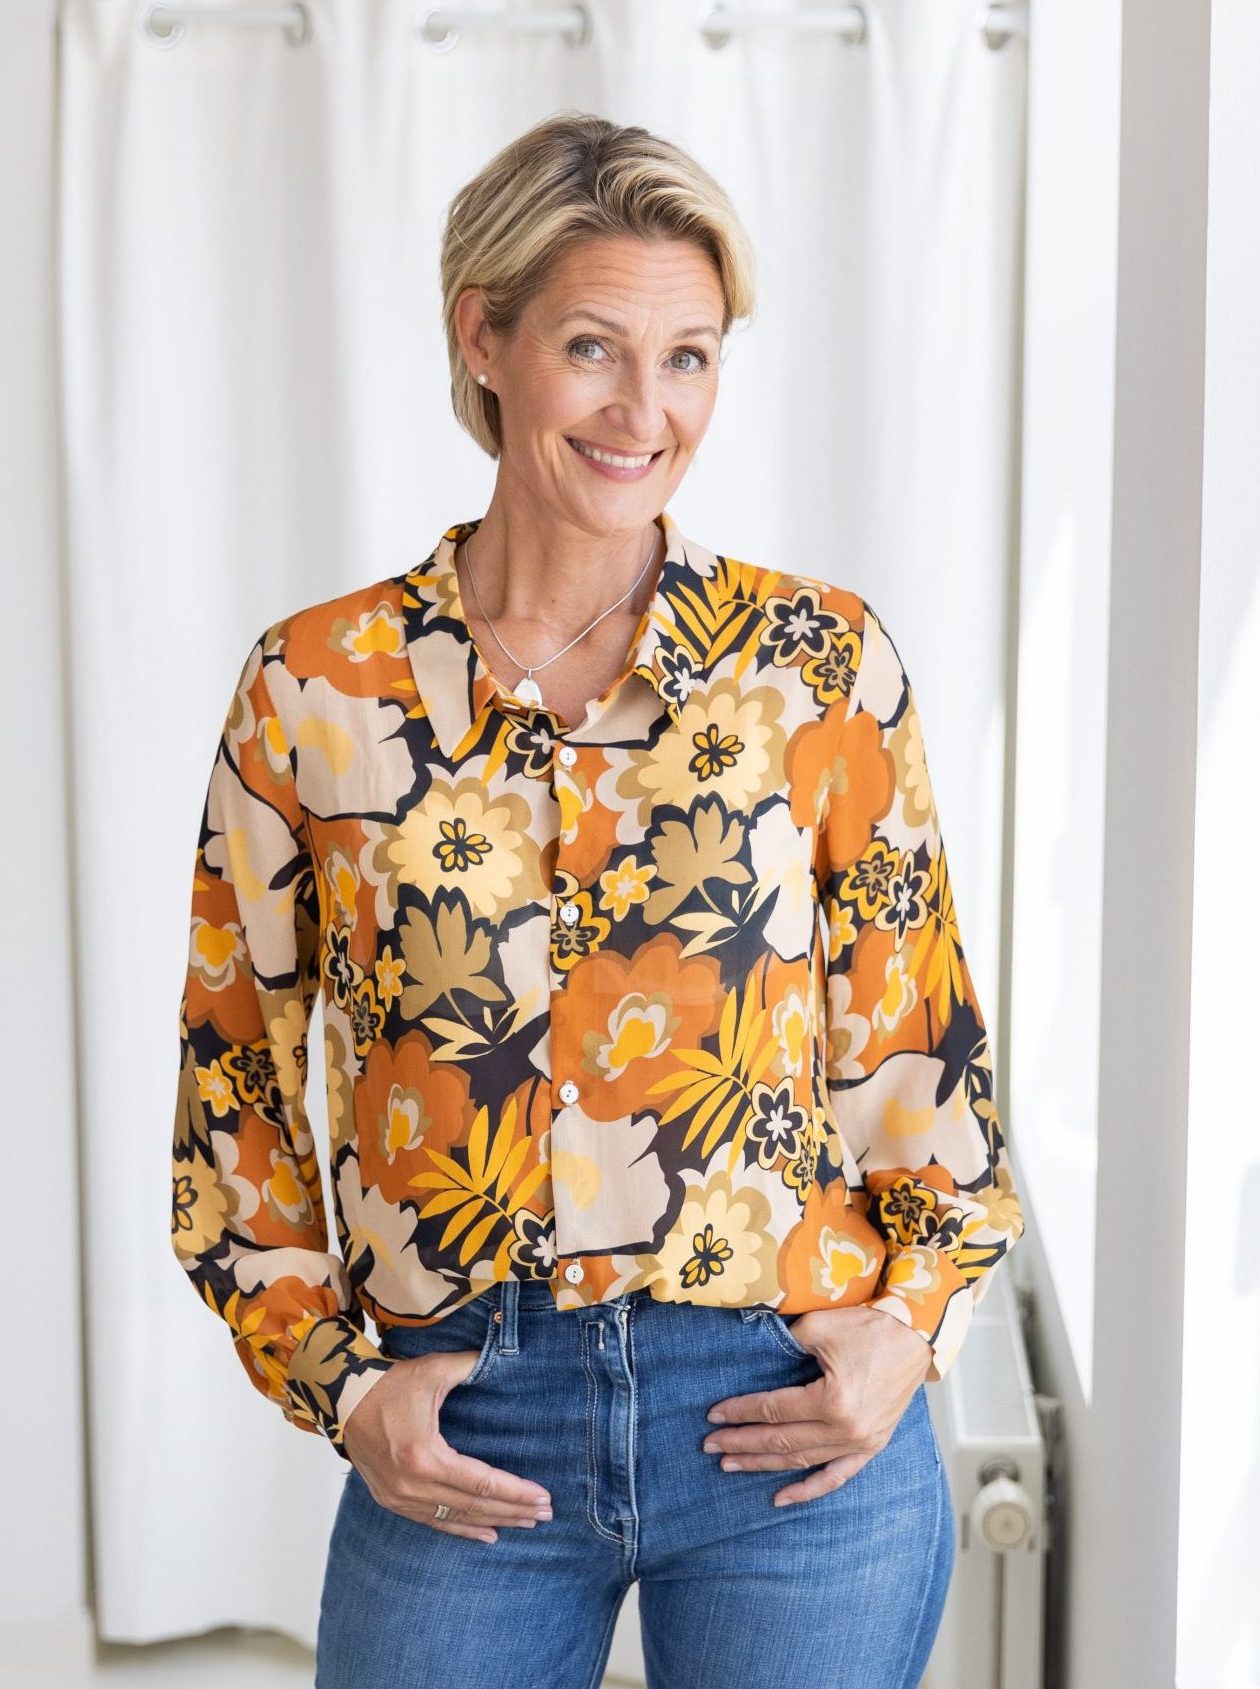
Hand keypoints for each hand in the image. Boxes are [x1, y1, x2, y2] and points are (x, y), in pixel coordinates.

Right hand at [340, 1348, 552, 1543]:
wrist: (342, 1400)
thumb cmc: (389, 1384)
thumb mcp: (432, 1370)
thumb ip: (471, 1365)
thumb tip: (503, 1355)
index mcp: (425, 1456)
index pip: (482, 1483)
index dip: (516, 1492)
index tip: (543, 1496)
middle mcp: (412, 1485)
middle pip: (474, 1506)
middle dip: (514, 1511)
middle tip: (546, 1514)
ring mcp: (400, 1498)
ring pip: (456, 1518)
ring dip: (493, 1521)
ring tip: (526, 1524)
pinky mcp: (392, 1501)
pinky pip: (433, 1522)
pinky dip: (462, 1529)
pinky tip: (488, 1533)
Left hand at [703, 1304, 933, 1507]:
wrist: (916, 1336)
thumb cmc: (870, 1327)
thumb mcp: (820, 1325)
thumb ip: (785, 1341)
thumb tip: (755, 1352)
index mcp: (832, 1401)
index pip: (773, 1410)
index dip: (740, 1412)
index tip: (713, 1415)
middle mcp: (846, 1430)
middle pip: (782, 1441)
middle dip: (742, 1443)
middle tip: (711, 1445)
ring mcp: (860, 1442)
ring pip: (802, 1461)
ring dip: (764, 1465)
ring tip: (731, 1465)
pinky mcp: (871, 1446)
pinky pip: (836, 1477)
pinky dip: (808, 1490)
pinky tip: (782, 1498)